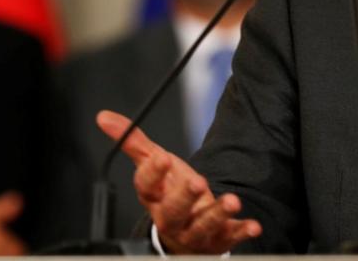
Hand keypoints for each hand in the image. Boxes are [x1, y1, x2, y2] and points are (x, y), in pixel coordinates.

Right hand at [97, 110, 261, 253]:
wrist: (184, 233)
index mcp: (153, 197)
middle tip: (198, 181)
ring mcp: (194, 232)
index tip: (161, 157)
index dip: (152, 173)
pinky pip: (228, 237)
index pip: (145, 187)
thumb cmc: (168, 193)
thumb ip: (134, 143)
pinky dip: (240, 231)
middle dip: (185, 197)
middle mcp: (171, 218)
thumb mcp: (153, 166)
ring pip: (201, 227)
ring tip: (232, 201)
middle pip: (173, 212)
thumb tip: (104, 117)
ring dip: (217, 214)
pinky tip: (252, 225)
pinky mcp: (217, 240)